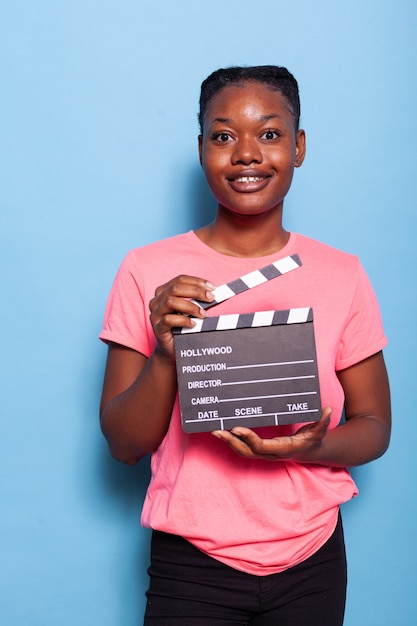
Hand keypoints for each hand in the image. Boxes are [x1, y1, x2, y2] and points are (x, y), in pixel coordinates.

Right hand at [149, 275, 214, 359]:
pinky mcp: (157, 328)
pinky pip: (168, 320)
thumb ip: (196, 299)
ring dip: (191, 306)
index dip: (197, 281)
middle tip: (211, 298)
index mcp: (163, 292)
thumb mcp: (189, 309)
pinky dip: (184, 320)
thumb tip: (213, 291)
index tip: (212, 287)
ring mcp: (155, 315)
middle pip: (175, 288)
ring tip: (203, 314)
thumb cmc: (183, 326)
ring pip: (171, 302)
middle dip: (196, 291)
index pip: (179, 279)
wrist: (173, 348)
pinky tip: (194, 324)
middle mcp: (156, 301)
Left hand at [211, 407, 330, 461]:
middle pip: (247, 451)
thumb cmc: (313, 440)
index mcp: (283, 448)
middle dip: (232, 442)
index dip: (248, 438)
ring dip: (229, 442)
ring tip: (215, 430)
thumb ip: (323, 421)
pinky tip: (224, 432)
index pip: (261, 446)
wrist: (311, 452)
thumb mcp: (319, 431)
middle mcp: (272, 453)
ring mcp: (266, 453)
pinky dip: (233, 441)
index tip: (237, 428)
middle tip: (218, 430)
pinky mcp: (262, 450)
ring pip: (243, 451)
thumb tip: (327, 410)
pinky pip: (245, 448)